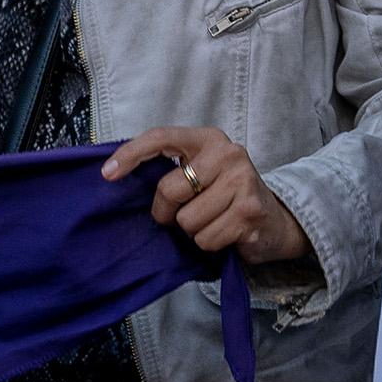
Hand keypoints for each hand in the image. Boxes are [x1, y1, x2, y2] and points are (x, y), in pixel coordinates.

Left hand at [103, 126, 310, 263]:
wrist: (275, 220)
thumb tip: (121, 179)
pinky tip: (228, 233)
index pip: (162, 137)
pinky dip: (211, 244)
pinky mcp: (249, 211)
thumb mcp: (203, 173)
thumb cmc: (227, 197)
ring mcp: (242, 181)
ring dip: (195, 231)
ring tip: (215, 222)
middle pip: (169, 190)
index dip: (131, 154)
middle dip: (170, 212)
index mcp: (210, 140)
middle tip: (190, 212)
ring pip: (187, 221)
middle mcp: (228, 154)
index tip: (107, 174)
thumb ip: (174, 171)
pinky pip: (205, 239)